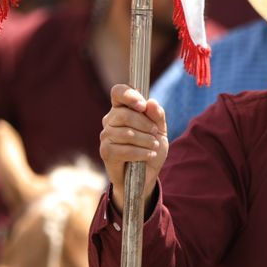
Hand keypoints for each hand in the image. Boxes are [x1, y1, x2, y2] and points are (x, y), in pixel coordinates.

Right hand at [99, 84, 168, 214]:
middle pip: (124, 114)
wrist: (147, 174)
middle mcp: (110, 120)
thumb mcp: (160, 130)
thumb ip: (157, 115)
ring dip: (146, 140)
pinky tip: (149, 155)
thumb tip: (150, 102)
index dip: (129, 95)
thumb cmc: (151, 147)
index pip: (118, 92)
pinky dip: (140, 153)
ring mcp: (106, 136)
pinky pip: (124, 149)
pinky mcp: (106, 152)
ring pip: (126, 133)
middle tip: (155, 133)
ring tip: (154, 146)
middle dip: (145, 124)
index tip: (142, 105)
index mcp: (122, 109)